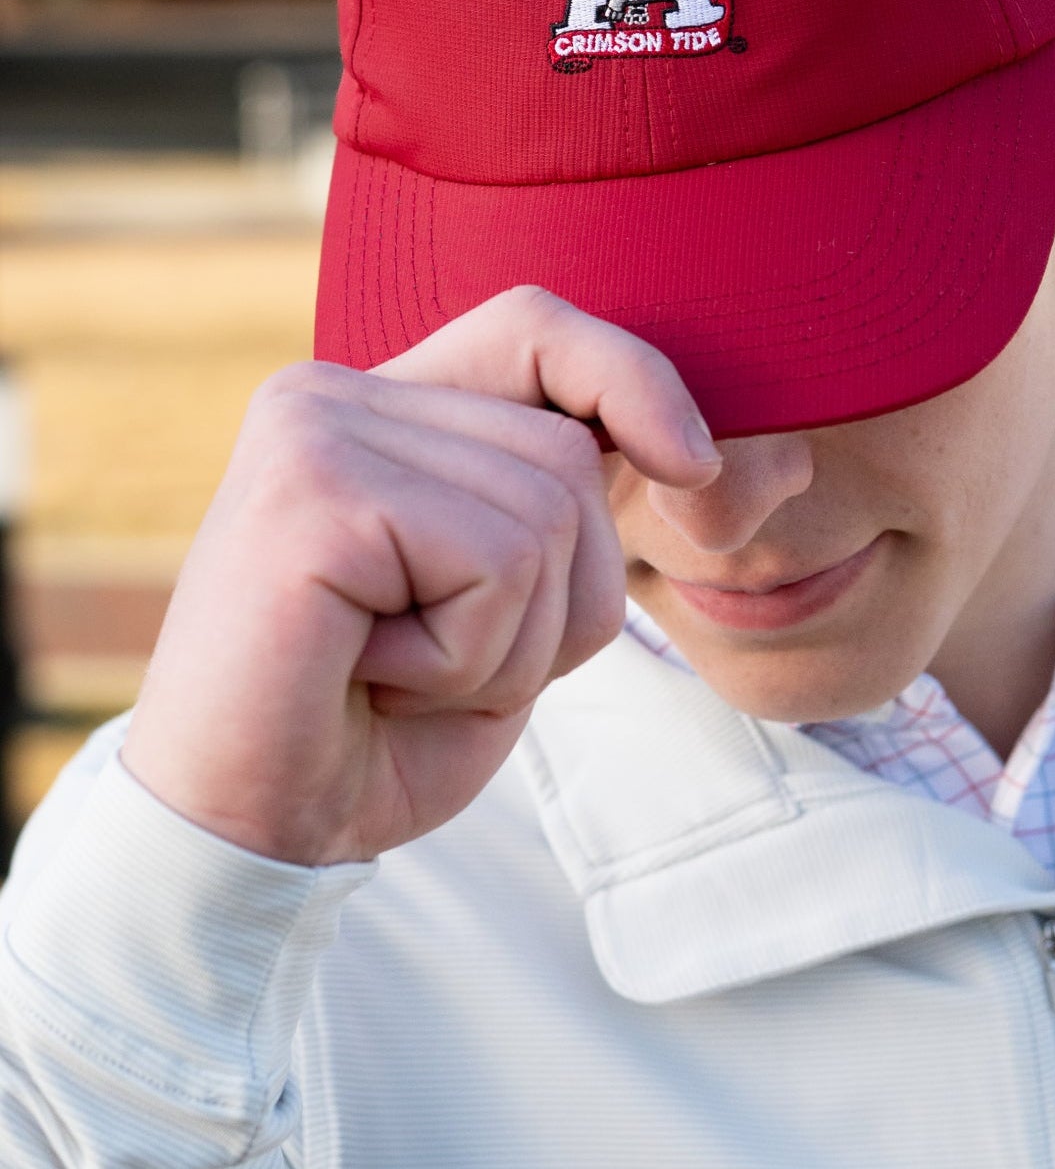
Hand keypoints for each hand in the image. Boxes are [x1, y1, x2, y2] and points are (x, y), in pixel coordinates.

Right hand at [121, 288, 720, 865]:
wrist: (246, 839)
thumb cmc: (376, 731)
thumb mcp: (501, 606)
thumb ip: (557, 508)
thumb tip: (693, 448)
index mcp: (376, 406)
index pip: (534, 328)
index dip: (633, 380)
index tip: (693, 466)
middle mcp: (334, 394)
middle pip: (566, 451)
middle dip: (560, 595)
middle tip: (441, 667)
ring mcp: (315, 430)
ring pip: (547, 513)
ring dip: (511, 642)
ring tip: (398, 673)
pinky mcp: (311, 492)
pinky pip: (496, 563)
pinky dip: (468, 659)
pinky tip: (369, 678)